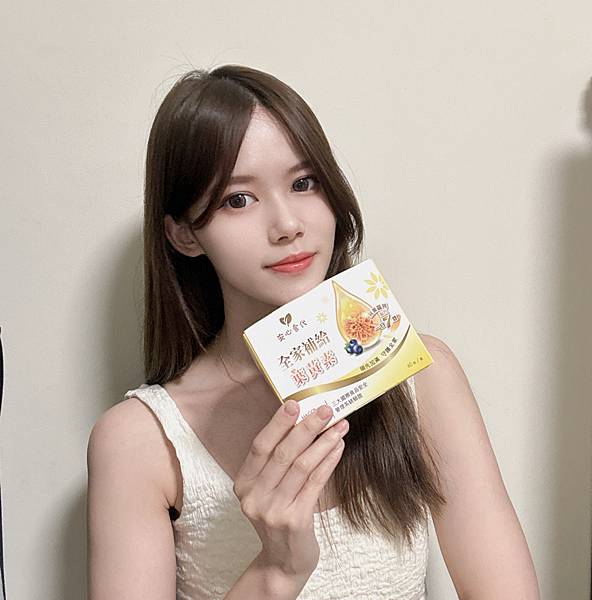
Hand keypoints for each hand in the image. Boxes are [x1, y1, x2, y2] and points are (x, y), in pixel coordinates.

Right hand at [233, 401, 348, 578]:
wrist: (283, 561)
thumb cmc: (279, 516)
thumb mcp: (268, 489)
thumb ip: (277, 461)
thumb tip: (302, 420)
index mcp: (243, 483)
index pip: (260, 446)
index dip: (277, 423)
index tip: (295, 404)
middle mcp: (253, 496)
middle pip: (282, 453)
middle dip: (307, 427)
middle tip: (326, 409)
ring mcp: (273, 510)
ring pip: (301, 466)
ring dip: (323, 442)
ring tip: (340, 426)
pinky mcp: (294, 521)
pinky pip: (315, 483)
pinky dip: (328, 462)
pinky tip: (338, 447)